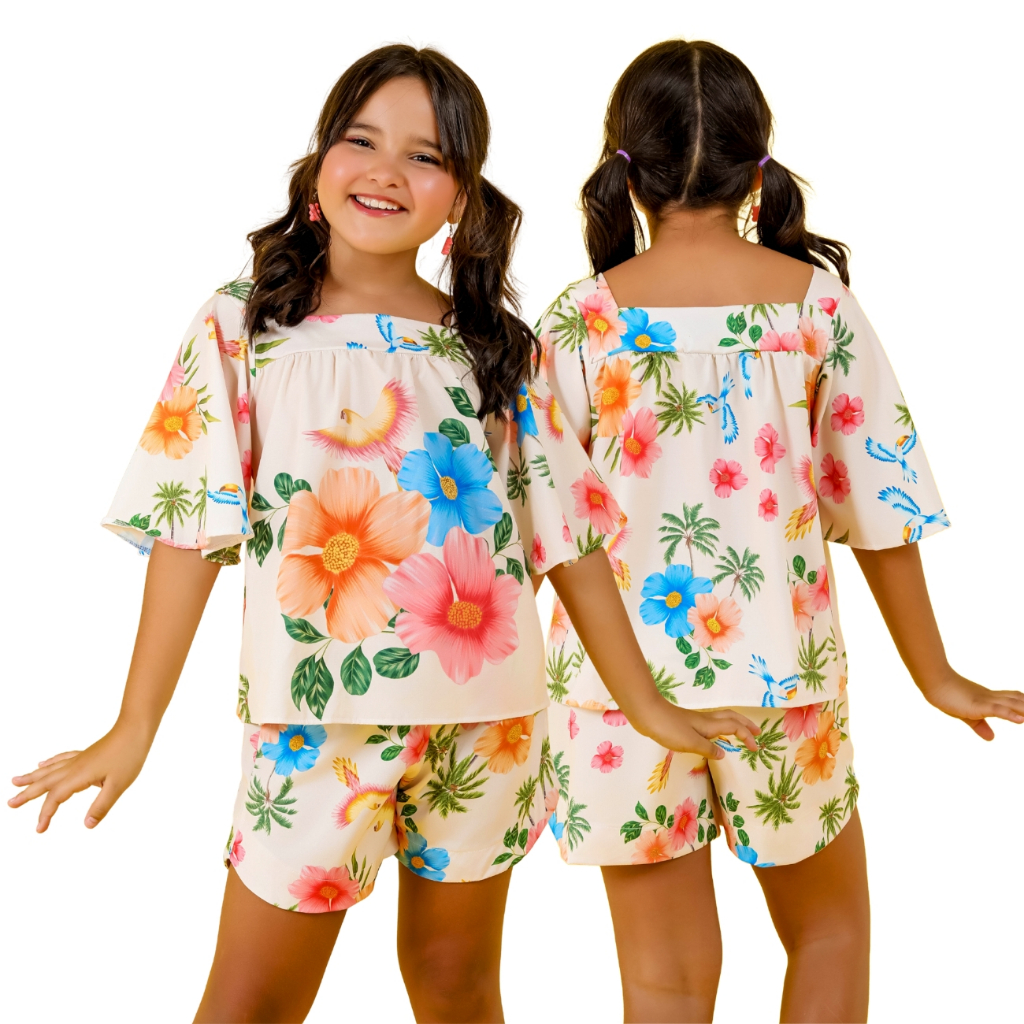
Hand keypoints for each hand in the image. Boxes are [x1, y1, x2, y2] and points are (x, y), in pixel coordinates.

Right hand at [8, 725, 150, 831]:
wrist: (136, 728)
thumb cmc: (129, 754)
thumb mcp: (119, 785)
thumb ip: (102, 806)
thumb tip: (87, 825)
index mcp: (79, 776)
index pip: (55, 797)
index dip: (45, 814)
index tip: (39, 829)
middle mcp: (75, 766)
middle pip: (45, 782)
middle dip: (27, 794)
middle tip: (10, 803)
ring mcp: (80, 759)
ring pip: (50, 769)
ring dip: (32, 777)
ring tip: (15, 781)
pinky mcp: (86, 754)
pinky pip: (61, 759)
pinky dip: (50, 763)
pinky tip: (42, 763)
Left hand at [631, 701, 759, 758]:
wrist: (646, 713)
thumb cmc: (668, 728)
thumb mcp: (690, 742)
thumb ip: (707, 748)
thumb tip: (723, 754)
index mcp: (709, 725)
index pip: (734, 727)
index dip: (747, 736)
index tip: (756, 748)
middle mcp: (705, 720)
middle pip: (731, 717)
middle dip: (746, 724)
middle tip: (757, 732)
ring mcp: (695, 720)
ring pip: (721, 719)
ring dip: (734, 724)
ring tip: (741, 732)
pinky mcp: (685, 723)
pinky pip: (710, 724)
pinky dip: (720, 728)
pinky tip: (714, 736)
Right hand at [918, 671, 1023, 740]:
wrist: (933, 682)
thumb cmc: (946, 695)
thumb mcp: (966, 715)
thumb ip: (980, 726)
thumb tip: (992, 738)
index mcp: (990, 698)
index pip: (1016, 699)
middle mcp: (992, 697)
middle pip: (1020, 701)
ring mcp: (986, 700)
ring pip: (1013, 704)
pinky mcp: (977, 705)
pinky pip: (997, 709)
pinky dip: (1010, 714)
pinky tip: (1021, 720)